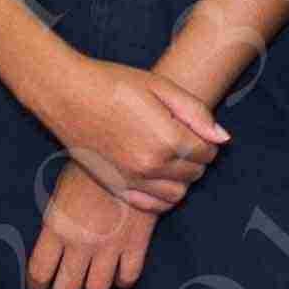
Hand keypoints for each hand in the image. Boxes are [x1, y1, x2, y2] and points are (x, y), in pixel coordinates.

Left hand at [28, 163, 158, 288]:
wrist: (128, 152)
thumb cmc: (90, 166)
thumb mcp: (61, 193)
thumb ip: (56, 225)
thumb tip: (53, 250)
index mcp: (56, 228)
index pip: (39, 273)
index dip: (38, 286)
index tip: (40, 288)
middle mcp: (80, 243)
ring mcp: (109, 246)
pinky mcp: (135, 243)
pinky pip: (128, 277)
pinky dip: (123, 280)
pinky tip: (119, 272)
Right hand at [49, 58, 226, 212]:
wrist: (66, 93)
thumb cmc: (113, 83)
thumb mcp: (160, 86)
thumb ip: (195, 113)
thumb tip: (222, 138)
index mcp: (166, 139)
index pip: (207, 153)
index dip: (207, 140)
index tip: (197, 129)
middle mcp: (150, 166)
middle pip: (194, 174)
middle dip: (196, 158)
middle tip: (184, 138)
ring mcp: (131, 180)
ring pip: (176, 194)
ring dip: (181, 178)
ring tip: (170, 156)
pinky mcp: (115, 186)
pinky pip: (151, 205)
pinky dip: (161, 196)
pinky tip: (155, 174)